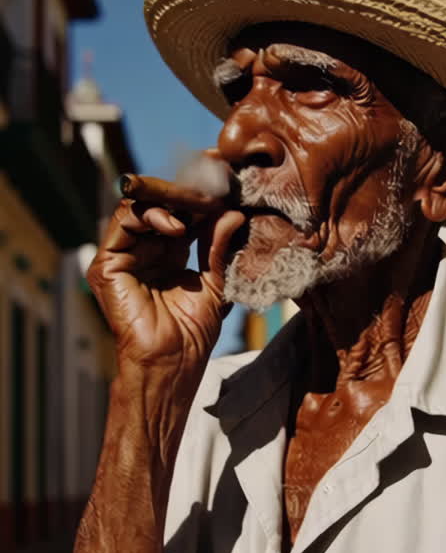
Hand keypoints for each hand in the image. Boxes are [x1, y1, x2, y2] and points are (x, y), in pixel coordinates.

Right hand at [88, 179, 243, 375]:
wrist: (172, 361)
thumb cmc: (192, 332)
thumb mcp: (214, 282)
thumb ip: (217, 247)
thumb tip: (233, 213)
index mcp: (167, 255)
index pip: (179, 214)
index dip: (199, 202)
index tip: (225, 193)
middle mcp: (143, 251)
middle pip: (158, 205)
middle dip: (185, 194)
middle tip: (211, 190)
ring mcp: (122, 256)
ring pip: (139, 206)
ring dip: (170, 201)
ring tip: (196, 208)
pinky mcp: (106, 263)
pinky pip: (123, 222)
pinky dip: (150, 215)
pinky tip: (177, 226)